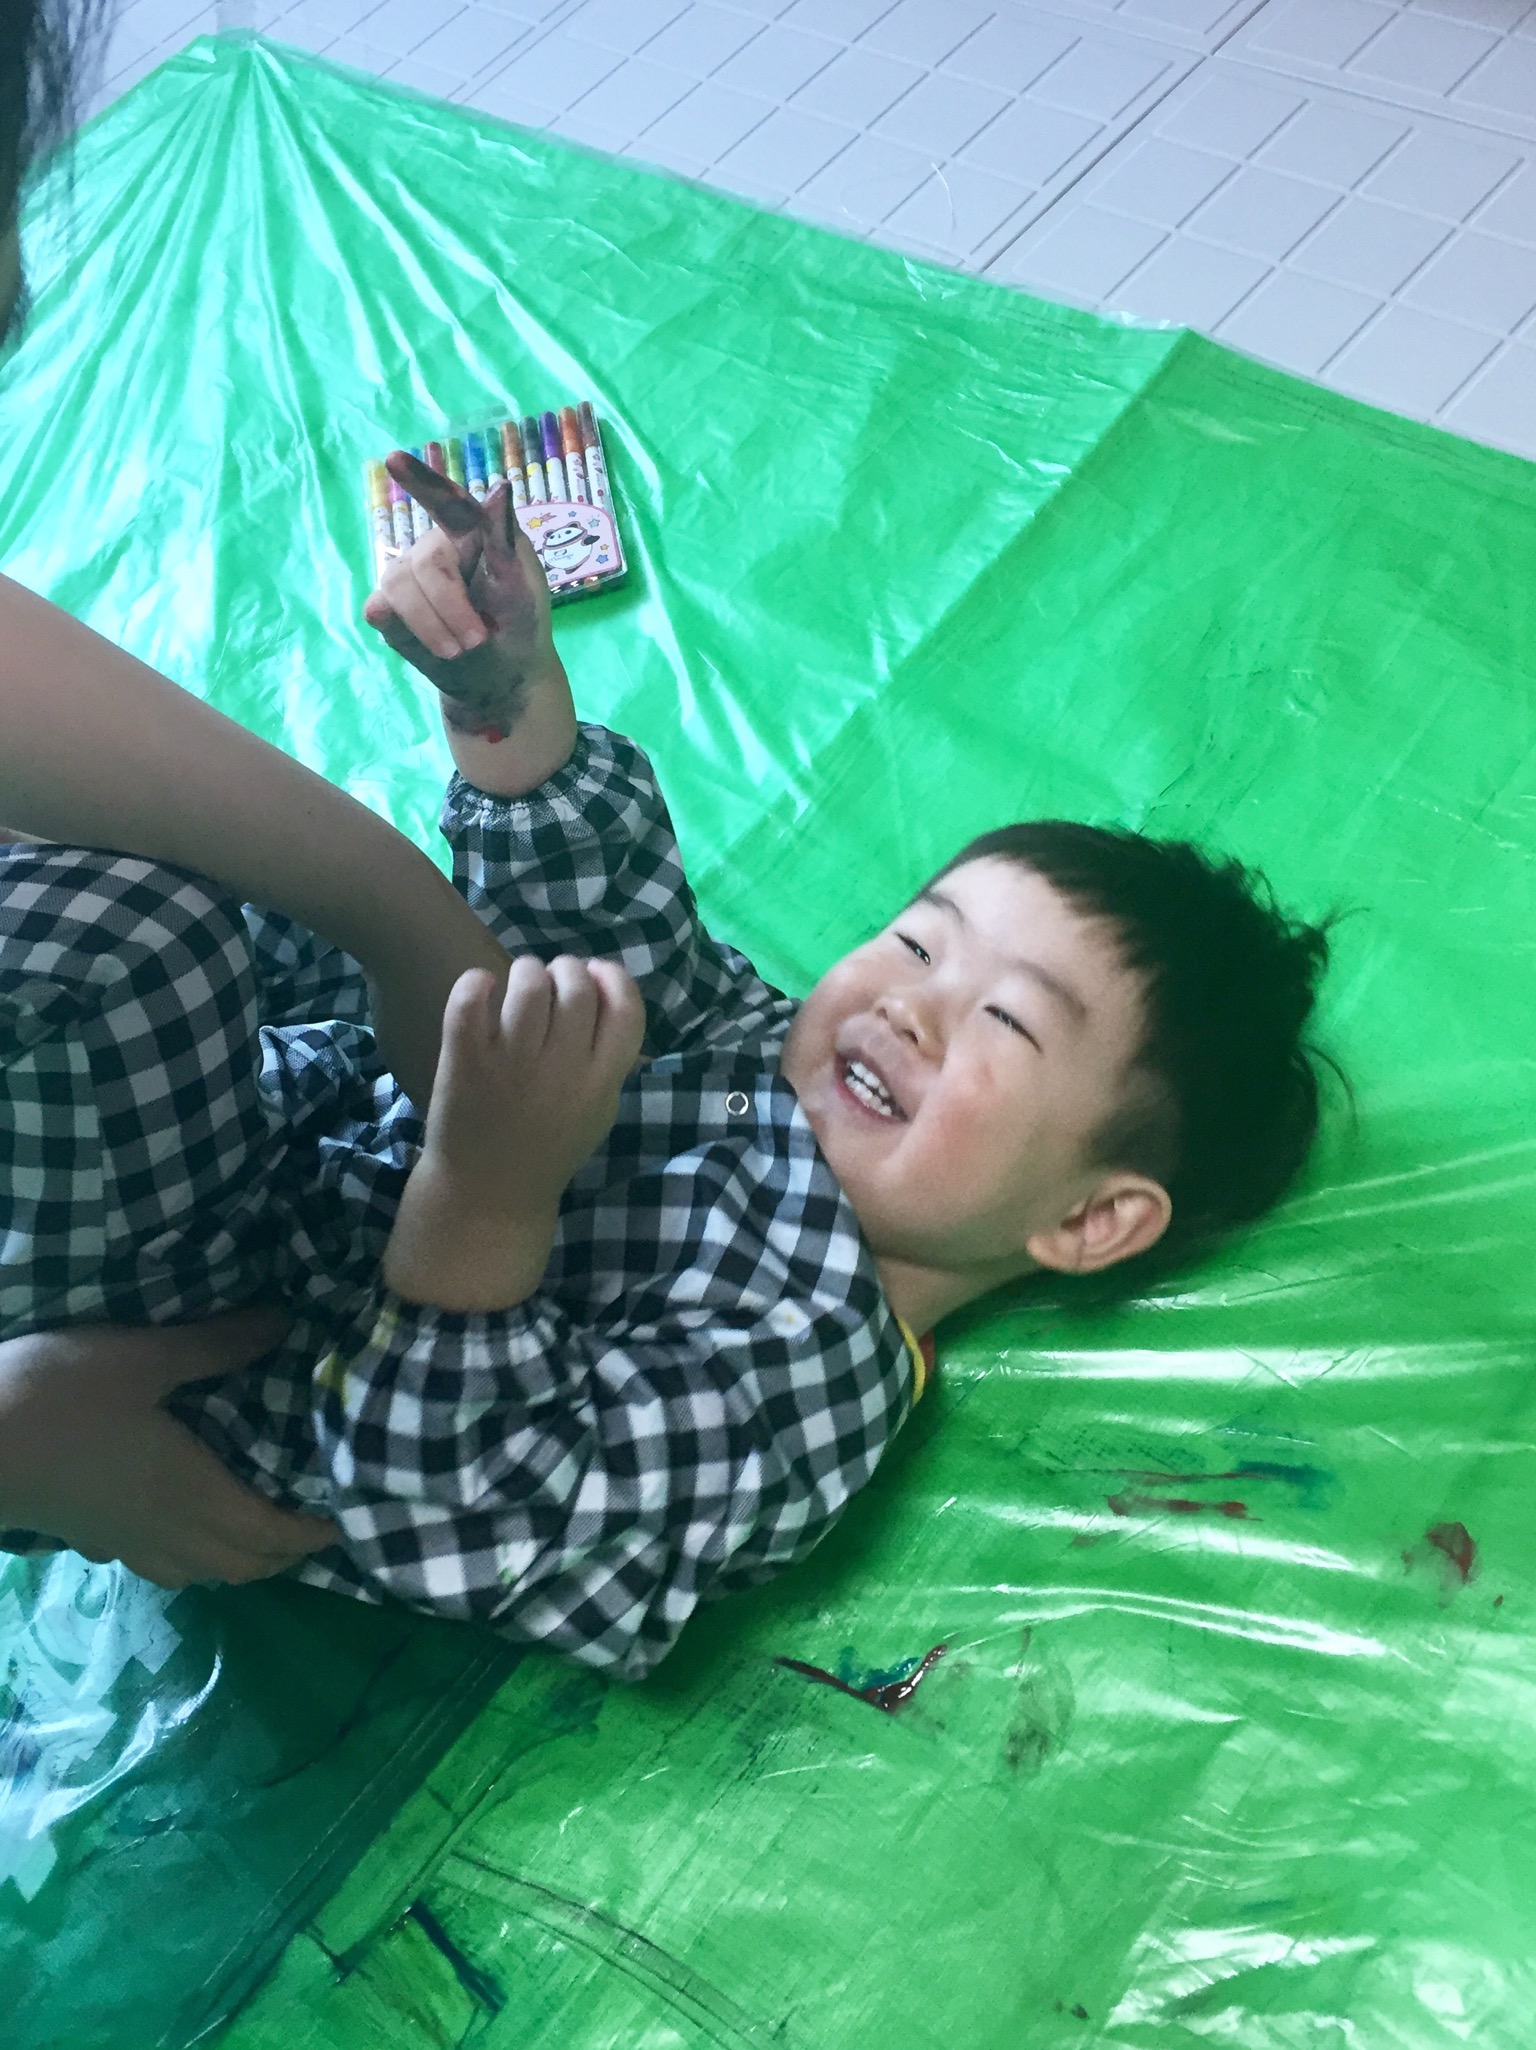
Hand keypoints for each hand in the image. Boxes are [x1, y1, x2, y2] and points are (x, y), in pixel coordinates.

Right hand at [0, 1309, 339, 1586]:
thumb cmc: (60, 1397)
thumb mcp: (145, 1356)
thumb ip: (218, 1345)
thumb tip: (287, 1325)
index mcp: (193, 1493)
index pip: (269, 1535)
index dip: (311, 1536)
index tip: (345, 1521)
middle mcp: (167, 1530)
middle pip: (241, 1566)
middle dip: (285, 1554)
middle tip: (314, 1525)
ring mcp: (124, 1542)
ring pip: (200, 1573)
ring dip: (241, 1562)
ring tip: (262, 1530)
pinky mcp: (90, 1537)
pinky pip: (159, 1565)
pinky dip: (191, 1559)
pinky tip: (184, 1530)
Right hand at [362, 453, 556, 731]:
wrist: (503, 675)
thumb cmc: (518, 623)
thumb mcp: (522, 587)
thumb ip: (504, 541)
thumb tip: (500, 488)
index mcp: (470, 533)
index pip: (447, 503)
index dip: (421, 481)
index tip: (394, 460)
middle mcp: (434, 548)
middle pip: (426, 564)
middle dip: (452, 607)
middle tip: (478, 639)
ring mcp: (407, 576)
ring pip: (399, 587)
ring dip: (433, 626)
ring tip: (462, 648)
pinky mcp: (389, 609)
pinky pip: (381, 610)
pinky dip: (406, 630)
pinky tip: (426, 640)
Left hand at [383, 955, 646, 1310]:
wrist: (488, 1193)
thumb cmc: (548, 1147)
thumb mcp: (598, 1109)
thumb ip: (609, 1056)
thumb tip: (607, 987)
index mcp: (601, 1080)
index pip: (625, 1006)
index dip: (613, 978)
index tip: (595, 976)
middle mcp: (562, 1067)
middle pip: (575, 983)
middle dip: (564, 970)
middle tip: (549, 982)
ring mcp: (512, 1062)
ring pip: (528, 981)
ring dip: (524, 972)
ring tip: (515, 988)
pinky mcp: (466, 1061)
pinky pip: (471, 998)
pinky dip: (476, 982)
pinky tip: (480, 989)